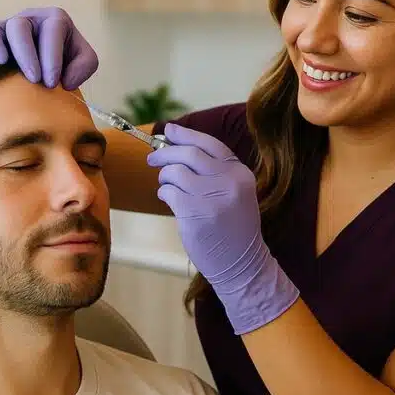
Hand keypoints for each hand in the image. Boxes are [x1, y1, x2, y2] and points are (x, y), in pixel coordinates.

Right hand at [0, 6, 98, 89]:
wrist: (50, 68)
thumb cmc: (67, 61)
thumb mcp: (85, 61)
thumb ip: (84, 66)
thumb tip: (65, 79)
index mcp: (56, 20)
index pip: (52, 30)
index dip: (51, 57)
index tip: (51, 82)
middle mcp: (34, 17)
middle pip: (24, 28)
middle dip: (29, 56)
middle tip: (35, 80)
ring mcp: (14, 23)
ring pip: (9, 28)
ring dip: (16, 53)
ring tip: (18, 77)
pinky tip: (0, 62)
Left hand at [147, 123, 299, 334]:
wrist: (241, 263)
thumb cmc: (233, 227)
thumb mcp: (235, 192)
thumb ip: (214, 170)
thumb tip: (177, 142)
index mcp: (240, 173)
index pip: (210, 145)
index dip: (186, 135)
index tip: (168, 130)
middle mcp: (228, 182)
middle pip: (189, 155)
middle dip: (166, 153)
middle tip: (152, 158)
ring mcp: (211, 198)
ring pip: (175, 173)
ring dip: (164, 177)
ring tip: (166, 185)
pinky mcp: (194, 214)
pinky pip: (169, 192)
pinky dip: (163, 192)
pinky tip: (167, 198)